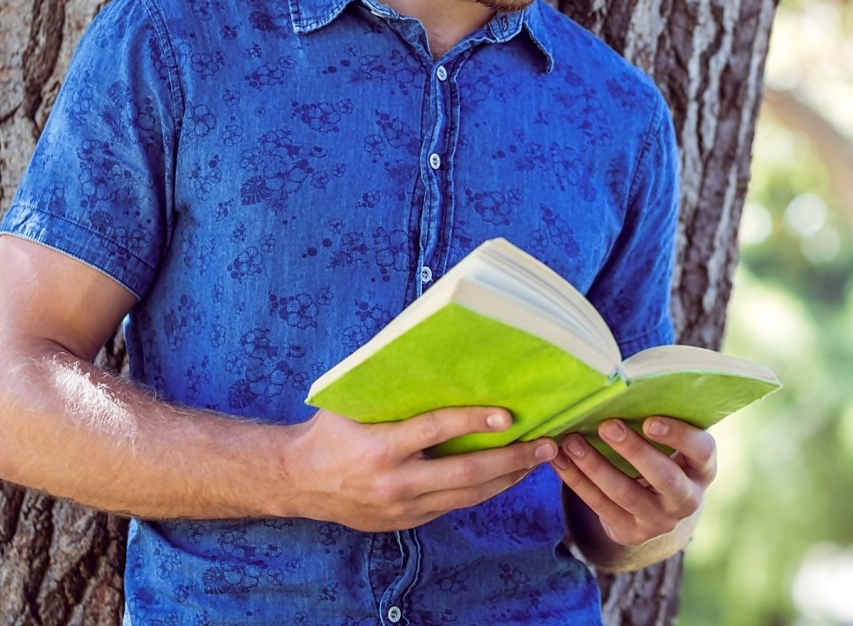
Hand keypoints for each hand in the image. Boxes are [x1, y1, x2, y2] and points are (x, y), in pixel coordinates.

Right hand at [281, 407, 556, 530]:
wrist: (296, 482)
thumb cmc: (330, 429)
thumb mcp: (354, 402)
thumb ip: (393, 385)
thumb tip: (431, 343)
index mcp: (378, 447)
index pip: (434, 431)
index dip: (472, 421)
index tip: (507, 414)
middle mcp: (393, 482)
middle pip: (464, 473)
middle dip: (511, 458)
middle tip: (546, 444)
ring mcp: (401, 507)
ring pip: (467, 495)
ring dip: (508, 477)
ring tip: (539, 459)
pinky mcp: (406, 521)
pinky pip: (455, 505)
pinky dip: (485, 489)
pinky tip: (508, 474)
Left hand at [552, 416, 715, 547]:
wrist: (658, 508)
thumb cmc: (663, 457)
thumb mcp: (674, 445)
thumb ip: (660, 423)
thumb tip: (623, 388)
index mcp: (703, 468)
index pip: (700, 450)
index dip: (678, 435)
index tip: (650, 420)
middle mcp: (687, 498)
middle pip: (664, 477)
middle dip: (634, 451)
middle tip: (607, 426)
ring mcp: (660, 520)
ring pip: (625, 493)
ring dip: (595, 466)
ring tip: (571, 441)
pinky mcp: (631, 533)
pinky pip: (600, 506)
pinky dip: (577, 481)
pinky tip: (560, 461)